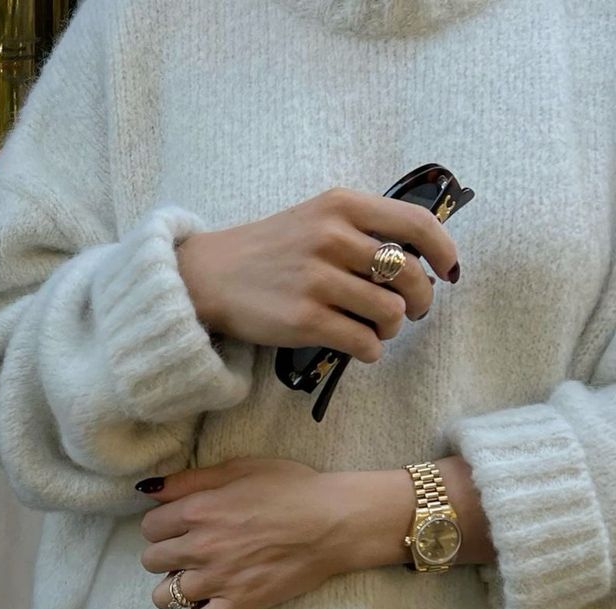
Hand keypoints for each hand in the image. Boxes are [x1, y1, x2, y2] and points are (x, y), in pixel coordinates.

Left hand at [138, 456, 386, 608]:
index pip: (149, 527)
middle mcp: (201, 546)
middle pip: (151, 561)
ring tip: (197, 579)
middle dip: (166, 554)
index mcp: (198, 510)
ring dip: (175, 588)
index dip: (163, 525)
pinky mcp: (240, 605)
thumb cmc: (292, 488)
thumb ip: (189, 479)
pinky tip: (211, 605)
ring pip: (164, 597)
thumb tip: (149, 489)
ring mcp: (218, 579)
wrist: (334, 521)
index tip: (182, 525)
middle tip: (191, 550)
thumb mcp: (239, 467)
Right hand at [176, 186, 458, 363]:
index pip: (417, 224)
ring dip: (391, 328)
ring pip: (391, 314)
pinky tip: (359, 346)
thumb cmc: (271, 250)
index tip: (449, 271)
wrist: (211, 276)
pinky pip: (365, 343)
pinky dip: (371, 350)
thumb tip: (422, 258)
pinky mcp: (305, 320)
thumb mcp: (315, 218)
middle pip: (410, 276)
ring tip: (376, 328)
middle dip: (421, 301)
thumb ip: (362, 229)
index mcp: (341, 206)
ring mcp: (318, 280)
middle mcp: (332, 237)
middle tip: (411, 310)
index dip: (445, 252)